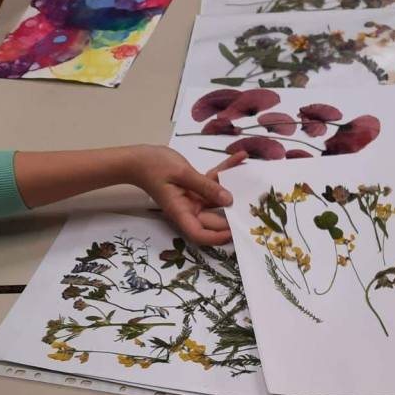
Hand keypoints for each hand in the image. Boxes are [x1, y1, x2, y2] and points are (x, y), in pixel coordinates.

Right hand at [130, 145, 245, 244]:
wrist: (139, 158)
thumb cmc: (154, 166)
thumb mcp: (181, 173)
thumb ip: (205, 186)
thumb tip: (229, 199)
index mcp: (182, 212)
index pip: (200, 235)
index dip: (218, 238)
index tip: (234, 231)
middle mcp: (190, 209)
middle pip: (215, 220)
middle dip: (234, 215)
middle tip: (256, 208)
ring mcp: (194, 199)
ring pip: (219, 200)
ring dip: (234, 189)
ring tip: (251, 178)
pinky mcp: (196, 187)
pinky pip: (214, 183)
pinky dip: (225, 172)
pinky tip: (240, 157)